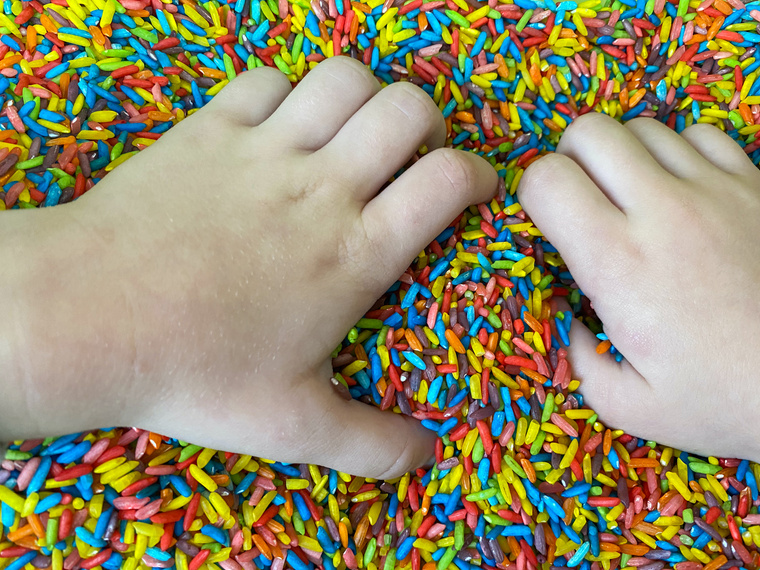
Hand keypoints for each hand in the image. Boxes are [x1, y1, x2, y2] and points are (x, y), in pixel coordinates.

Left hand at [2, 57, 496, 478]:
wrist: (84, 320)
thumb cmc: (194, 372)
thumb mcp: (292, 423)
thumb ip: (370, 444)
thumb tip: (428, 458)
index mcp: (354, 251)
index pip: (446, 182)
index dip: (477, 175)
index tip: (474, 188)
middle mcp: (320, 187)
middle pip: (407, 109)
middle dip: (429, 122)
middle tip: (413, 156)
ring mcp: (262, 149)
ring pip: (343, 79)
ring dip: (365, 96)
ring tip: (354, 132)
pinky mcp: (208, 129)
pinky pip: (266, 80)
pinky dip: (286, 93)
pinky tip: (279, 127)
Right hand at [518, 112, 759, 460]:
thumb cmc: (726, 399)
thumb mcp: (630, 406)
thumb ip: (578, 360)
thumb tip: (567, 318)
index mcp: (618, 263)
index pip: (546, 179)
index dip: (531, 193)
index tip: (545, 222)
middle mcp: (662, 211)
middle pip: (589, 132)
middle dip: (570, 160)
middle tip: (582, 202)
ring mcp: (715, 190)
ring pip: (642, 127)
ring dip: (623, 156)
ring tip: (632, 198)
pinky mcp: (755, 184)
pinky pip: (700, 133)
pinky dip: (679, 152)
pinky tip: (682, 193)